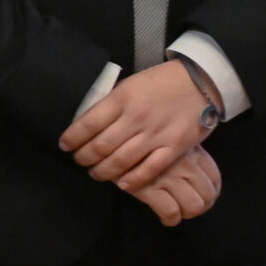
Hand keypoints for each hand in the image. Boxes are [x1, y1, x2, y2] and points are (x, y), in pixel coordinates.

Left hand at [62, 61, 214, 192]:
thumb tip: (89, 120)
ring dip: (103, 171)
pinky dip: (132, 180)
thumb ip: (112, 103)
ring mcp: (155, 134)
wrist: (201, 81)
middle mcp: (135, 118)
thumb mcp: (130, 84)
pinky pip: (149, 169)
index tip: (64, 145)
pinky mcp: (174, 147)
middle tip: (78, 161)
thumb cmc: (161, 81)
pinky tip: (121, 184)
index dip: (72, 138)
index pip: (87, 124)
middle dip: (84, 158)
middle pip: (101, 146)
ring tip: (95, 173)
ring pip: (121, 160)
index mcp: (121, 98)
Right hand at [129, 142, 220, 226]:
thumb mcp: (164, 134)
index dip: (212, 191)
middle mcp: (184, 164)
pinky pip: (170, 211)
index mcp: (190, 150)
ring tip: (176, 212)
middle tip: (188, 207)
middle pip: (207, 194)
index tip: (202, 196)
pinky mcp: (148, 187)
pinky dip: (170, 218)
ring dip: (186, 213)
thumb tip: (190, 169)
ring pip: (193, 205)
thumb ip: (178, 149)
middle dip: (201, 206)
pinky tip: (163, 217)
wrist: (107, 132)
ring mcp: (167, 176)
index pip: (214, 177)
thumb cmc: (136, 133)